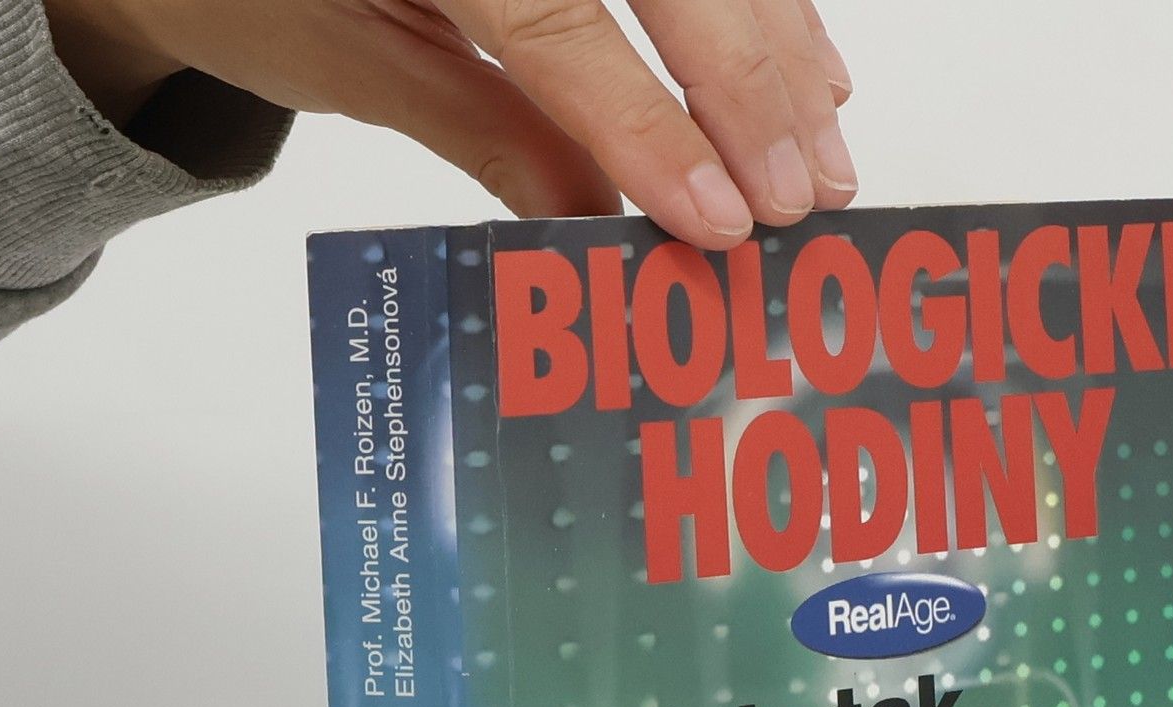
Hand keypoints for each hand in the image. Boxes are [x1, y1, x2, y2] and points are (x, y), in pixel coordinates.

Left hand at [45, 0, 855, 246]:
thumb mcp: (348, 60)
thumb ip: (483, 128)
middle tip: (794, 197)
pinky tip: (811, 69)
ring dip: (777, 46)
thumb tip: (606, 219)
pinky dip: (766, 4)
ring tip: (824, 153)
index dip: (647, 119)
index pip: (553, 14)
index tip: (716, 215)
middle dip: (742, 83)